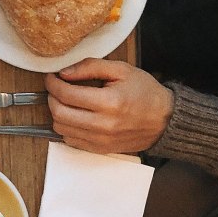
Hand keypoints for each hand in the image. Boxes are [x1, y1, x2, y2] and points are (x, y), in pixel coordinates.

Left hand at [46, 58, 173, 153]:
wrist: (165, 119)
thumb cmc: (145, 92)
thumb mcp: (121, 69)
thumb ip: (90, 67)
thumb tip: (64, 72)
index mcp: (109, 102)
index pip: (66, 94)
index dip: (53, 83)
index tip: (52, 77)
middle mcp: (104, 125)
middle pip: (59, 113)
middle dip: (51, 97)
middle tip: (57, 87)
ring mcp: (102, 140)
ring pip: (61, 129)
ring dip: (57, 113)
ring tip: (65, 101)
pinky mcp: (101, 149)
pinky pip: (71, 141)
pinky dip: (67, 127)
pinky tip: (74, 116)